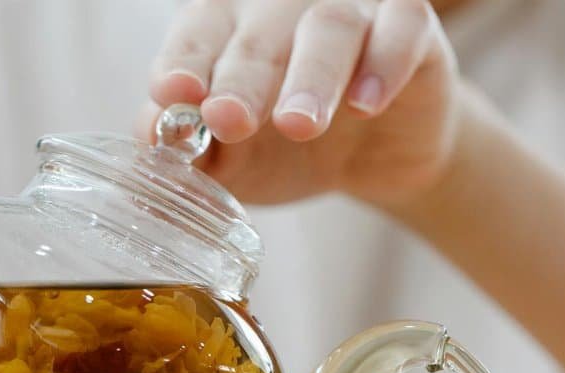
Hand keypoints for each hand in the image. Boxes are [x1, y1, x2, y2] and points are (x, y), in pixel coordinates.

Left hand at [145, 0, 458, 206]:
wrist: (375, 165)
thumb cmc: (292, 152)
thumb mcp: (238, 164)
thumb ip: (197, 151)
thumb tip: (153, 137)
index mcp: (230, 30)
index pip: (198, 33)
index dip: (185, 62)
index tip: (173, 94)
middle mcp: (285, 9)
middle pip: (259, 33)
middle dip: (242, 79)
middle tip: (229, 119)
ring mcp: (353, 11)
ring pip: (330, 26)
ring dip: (310, 77)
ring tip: (298, 125)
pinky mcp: (411, 28)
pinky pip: (403, 29)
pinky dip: (383, 64)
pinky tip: (365, 104)